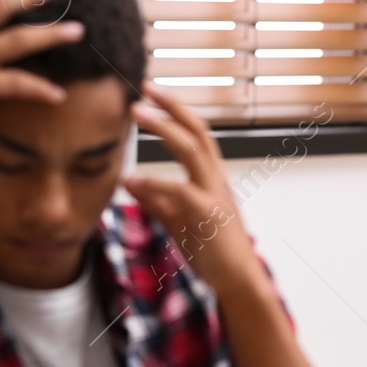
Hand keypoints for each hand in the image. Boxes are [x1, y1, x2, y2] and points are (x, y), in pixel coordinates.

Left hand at [121, 84, 259, 294]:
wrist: (237, 279)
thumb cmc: (212, 249)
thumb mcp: (178, 219)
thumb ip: (156, 199)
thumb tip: (129, 180)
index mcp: (212, 177)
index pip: (197, 134)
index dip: (175, 110)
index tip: (151, 93)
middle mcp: (216, 179)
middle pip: (198, 131)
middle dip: (172, 106)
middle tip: (144, 88)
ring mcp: (215, 194)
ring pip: (193, 150)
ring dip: (164, 128)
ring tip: (137, 112)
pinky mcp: (208, 215)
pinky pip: (180, 191)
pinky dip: (155, 182)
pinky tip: (131, 178)